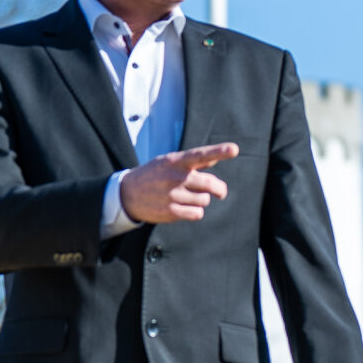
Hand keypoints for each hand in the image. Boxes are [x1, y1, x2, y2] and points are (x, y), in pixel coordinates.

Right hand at [118, 142, 239, 225]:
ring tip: (187, 197)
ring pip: (205, 200)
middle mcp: (176, 177)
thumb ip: (192, 162)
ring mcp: (173, 195)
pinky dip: (195, 211)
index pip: (201, 155)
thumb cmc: (153, 175)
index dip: (219, 151)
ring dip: (201, 200)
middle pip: (211, 184)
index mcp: (176, 161)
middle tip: (220, 192)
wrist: (127, 194)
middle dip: (219, 189)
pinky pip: (197, 213)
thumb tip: (214, 160)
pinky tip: (185, 207)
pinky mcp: (171, 212)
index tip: (234, 149)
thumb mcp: (168, 162)